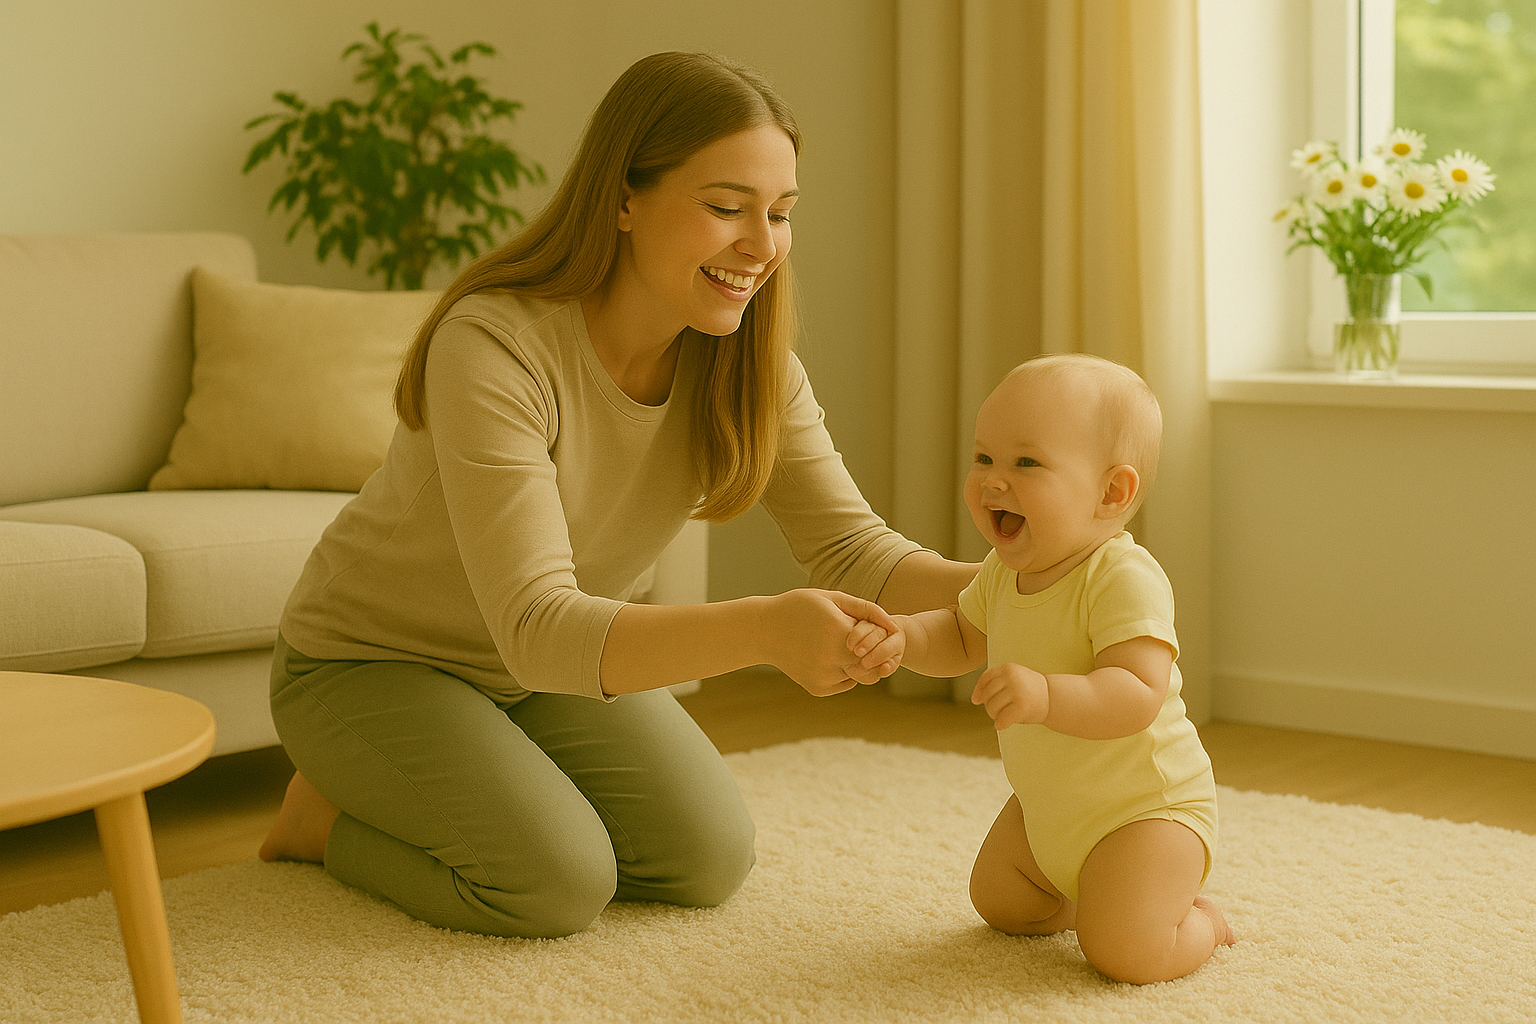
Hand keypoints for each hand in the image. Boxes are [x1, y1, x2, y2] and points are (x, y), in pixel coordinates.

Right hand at [765, 589, 901, 695]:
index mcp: (838, 632)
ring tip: (839, 645)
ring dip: (857, 663)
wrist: (763, 630)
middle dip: (873, 653)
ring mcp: (824, 676)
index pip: (879, 641)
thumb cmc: (799, 607)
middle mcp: (832, 658)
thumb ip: (866, 609)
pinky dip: (843, 672)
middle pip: (873, 664)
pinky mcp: (817, 688)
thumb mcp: (832, 598)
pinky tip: (825, 655)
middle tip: (860, 641)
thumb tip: (894, 626)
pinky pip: (844, 683)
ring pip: (859, 675)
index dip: (877, 633)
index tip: (868, 627)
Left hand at [971, 662, 1047, 730]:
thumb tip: (975, 699)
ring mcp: (1017, 691)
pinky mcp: (1021, 707)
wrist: (1054, 698)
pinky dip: (1000, 724)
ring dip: (995, 715)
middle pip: (987, 695)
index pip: (985, 679)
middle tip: (999, 710)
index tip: (976, 701)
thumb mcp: (1012, 678)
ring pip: (992, 708)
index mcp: (1008, 668)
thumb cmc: (1029, 690)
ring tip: (1004, 715)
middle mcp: (1012, 677)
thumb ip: (994, 684)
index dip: (978, 691)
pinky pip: (1001, 720)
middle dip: (989, 705)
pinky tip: (1003, 725)